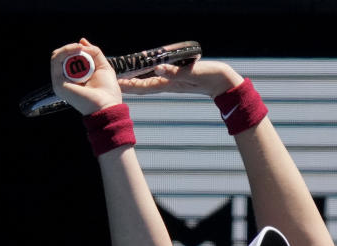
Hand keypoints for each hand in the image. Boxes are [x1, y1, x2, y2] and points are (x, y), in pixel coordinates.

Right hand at [50, 38, 121, 115]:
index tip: (85, 46)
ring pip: (57, 57)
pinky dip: (65, 52)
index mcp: (75, 78)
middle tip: (82, 47)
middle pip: (62, 57)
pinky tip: (76, 49)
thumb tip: (82, 40)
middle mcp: (66, 80)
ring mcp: (60, 82)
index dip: (75, 50)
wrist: (108, 105)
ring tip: (79, 47)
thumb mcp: (103, 67)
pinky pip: (56, 61)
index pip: (68, 59)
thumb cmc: (108, 91)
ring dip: (69, 49)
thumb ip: (94, 53)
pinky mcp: (58, 83)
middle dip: (72, 49)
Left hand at [118, 59, 244, 97]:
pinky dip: (148, 75)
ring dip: (136, 79)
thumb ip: (175, 72)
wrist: (224, 82)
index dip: (128, 85)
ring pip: (149, 82)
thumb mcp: (192, 73)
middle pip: (142, 85)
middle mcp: (168, 84)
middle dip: (128, 83)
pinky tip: (144, 71)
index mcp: (169, 84)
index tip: (114, 82)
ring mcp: (172, 82)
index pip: (143, 86)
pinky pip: (158, 78)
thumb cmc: (209, 78)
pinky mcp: (177, 78)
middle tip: (112, 79)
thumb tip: (157, 68)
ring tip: (123, 75)